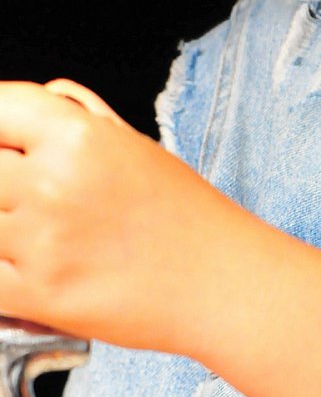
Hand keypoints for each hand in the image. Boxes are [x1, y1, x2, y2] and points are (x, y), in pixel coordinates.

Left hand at [0, 79, 258, 355]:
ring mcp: (42, 242)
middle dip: (1, 178)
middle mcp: (54, 183)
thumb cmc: (185, 214)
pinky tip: (23, 265)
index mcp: (78, 136)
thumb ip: (78, 115)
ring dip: (0, 224)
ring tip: (27, 231)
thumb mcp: (135, 144)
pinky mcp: (38, 296)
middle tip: (22, 195)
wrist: (222, 282)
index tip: (4, 140)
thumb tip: (38, 100)